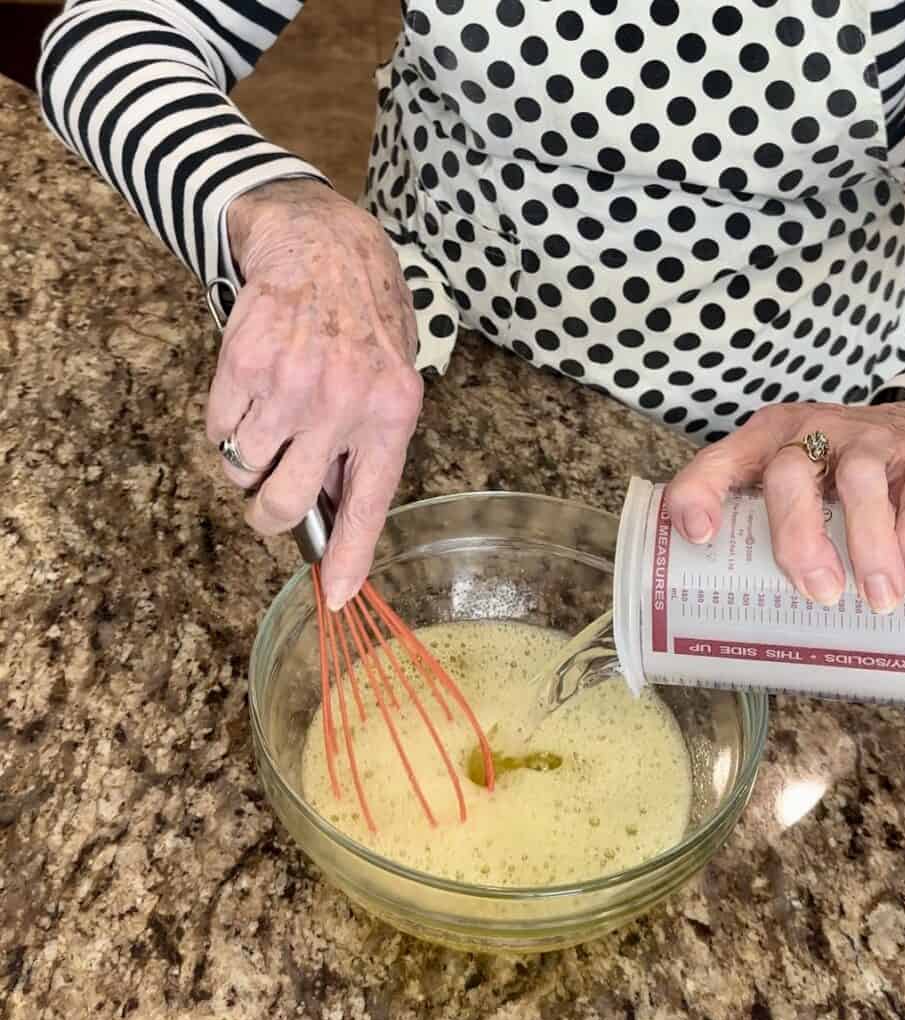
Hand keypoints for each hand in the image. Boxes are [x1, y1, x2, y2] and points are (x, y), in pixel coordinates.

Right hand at [206, 179, 421, 608]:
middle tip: (268, 499)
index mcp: (392, 415)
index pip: (369, 505)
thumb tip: (329, 508)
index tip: (337, 596)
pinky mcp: (244, 365)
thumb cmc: (364, 320)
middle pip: (285, 503)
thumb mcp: (392, 382)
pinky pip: (218, 429)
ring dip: (247, 459)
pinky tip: (253, 389)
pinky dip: (227, 423)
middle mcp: (343, 405)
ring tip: (270, 419)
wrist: (323, 245)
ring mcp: (290, 386)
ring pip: (243, 468)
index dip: (350, 556)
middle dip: (268, 514)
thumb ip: (366, 445)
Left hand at [665, 401, 904, 612]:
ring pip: (860, 481)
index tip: (700, 536)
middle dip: (798, 535)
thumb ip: (768, 525)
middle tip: (818, 592)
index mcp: (765, 443)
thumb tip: (740, 607)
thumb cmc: (841, 471)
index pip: (719, 461)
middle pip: (789, 474)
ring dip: (868, 545)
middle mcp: (811, 433)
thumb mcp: (797, 483)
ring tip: (878, 599)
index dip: (702, 492)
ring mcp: (868, 438)